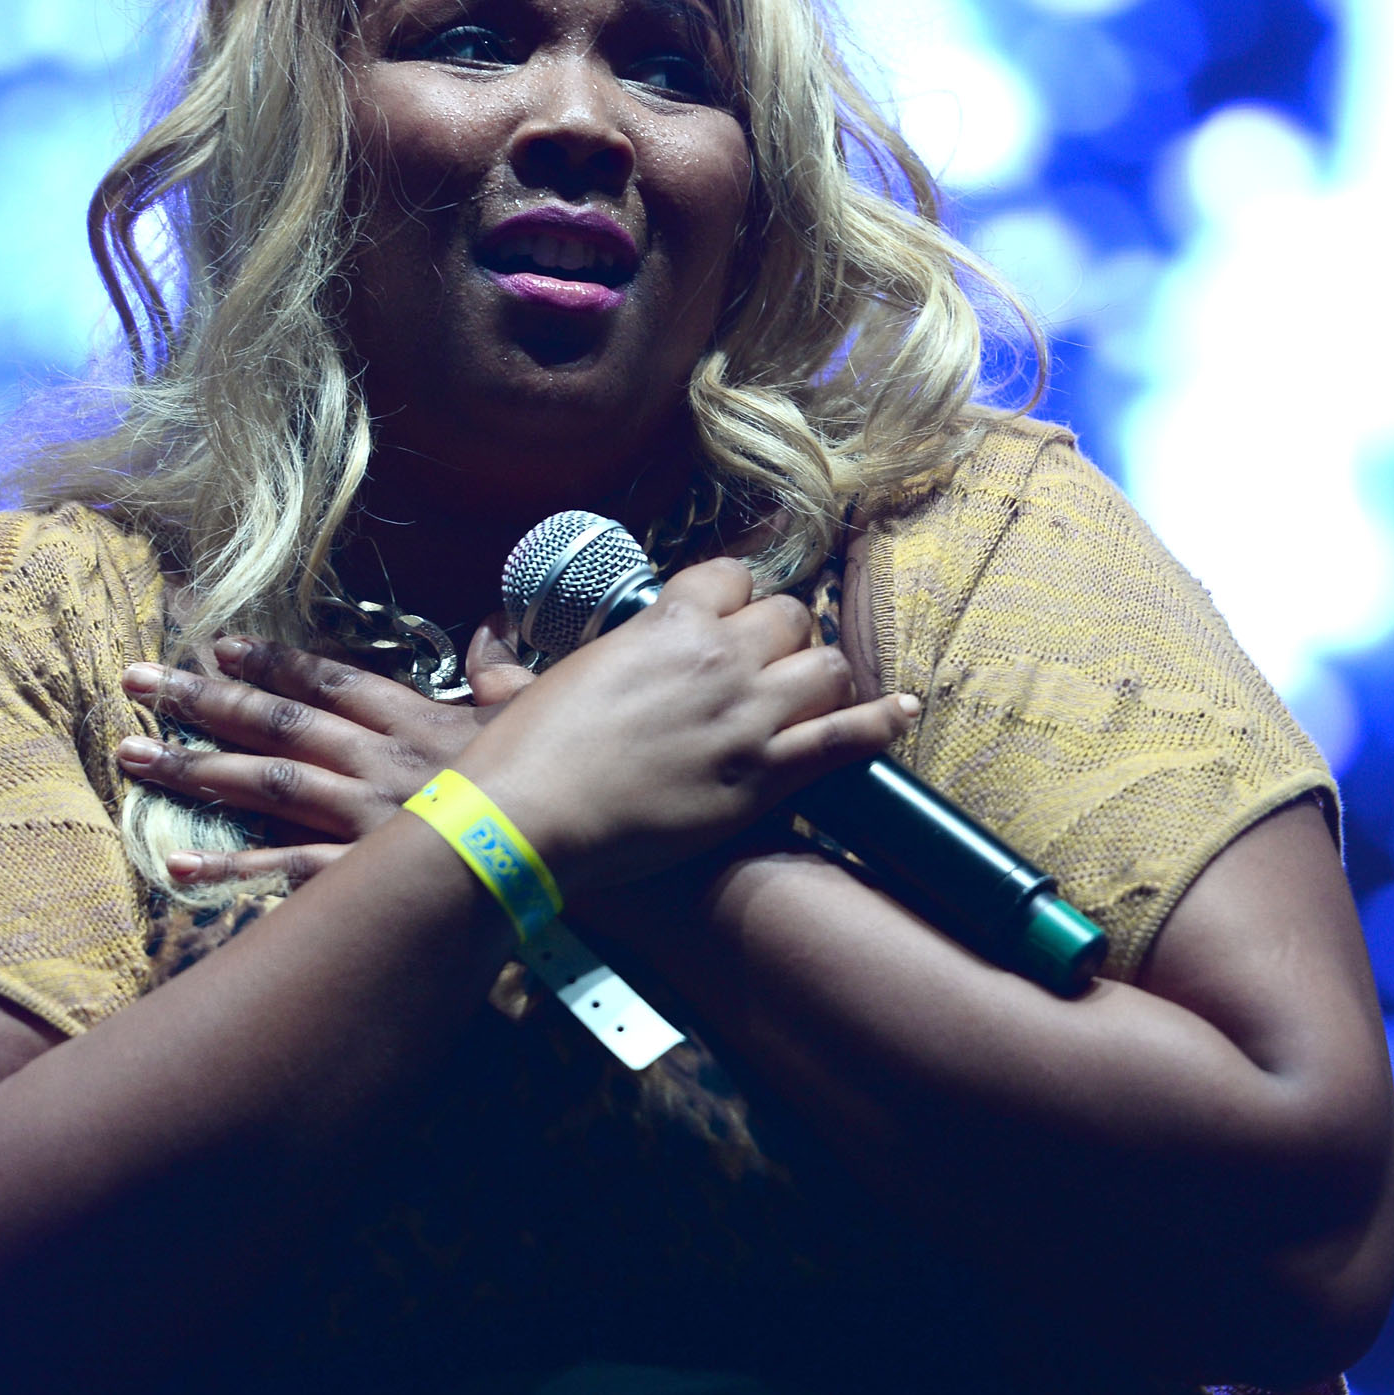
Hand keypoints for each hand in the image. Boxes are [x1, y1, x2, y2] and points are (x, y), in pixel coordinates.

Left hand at [113, 622, 539, 887]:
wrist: (576, 851)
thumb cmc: (560, 785)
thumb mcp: (536, 716)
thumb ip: (503, 673)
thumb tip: (493, 628)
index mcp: (417, 721)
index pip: (330, 681)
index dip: (270, 660)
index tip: (215, 642)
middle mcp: (381, 761)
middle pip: (278, 722)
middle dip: (202, 698)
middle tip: (136, 679)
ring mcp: (370, 818)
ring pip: (267, 785)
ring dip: (194, 767)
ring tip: (130, 753)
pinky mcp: (370, 873)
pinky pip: (290, 871)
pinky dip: (233, 867)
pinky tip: (178, 860)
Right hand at [449, 559, 920, 894]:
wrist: (528, 818)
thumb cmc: (521, 755)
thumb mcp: (530, 688)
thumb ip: (534, 669)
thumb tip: (491, 670)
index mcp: (664, 624)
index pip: (732, 576)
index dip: (735, 595)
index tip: (732, 614)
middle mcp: (717, 658)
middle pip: (789, 617)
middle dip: (782, 636)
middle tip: (764, 666)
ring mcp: (748, 717)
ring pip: (824, 667)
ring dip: (819, 676)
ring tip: (806, 695)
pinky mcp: (764, 778)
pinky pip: (844, 739)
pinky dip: (880, 722)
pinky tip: (902, 712)